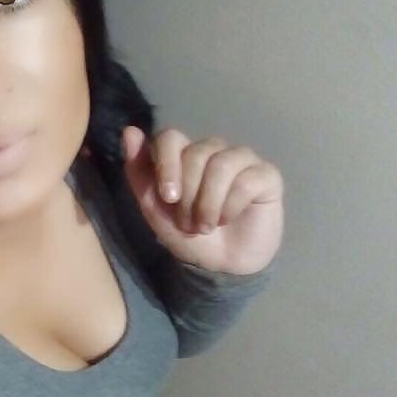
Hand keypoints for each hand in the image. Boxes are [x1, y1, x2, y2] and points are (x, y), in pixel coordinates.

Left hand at [121, 125, 283, 275]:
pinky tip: (228, 219)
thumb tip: (130, 131)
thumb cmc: (186, 234)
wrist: (219, 265)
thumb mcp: (153, 207)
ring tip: (206, 226)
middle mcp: (213, 150)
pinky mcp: (266, 175)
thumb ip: (138, 171)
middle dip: (188, 196)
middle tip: (190, 223)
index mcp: (184, 154)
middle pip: (195, 153)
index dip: (167, 164)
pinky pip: (247, 180)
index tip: (168, 197)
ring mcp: (242, 160)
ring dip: (208, 203)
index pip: (171, 137)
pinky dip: (231, 206)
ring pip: (221, 164)